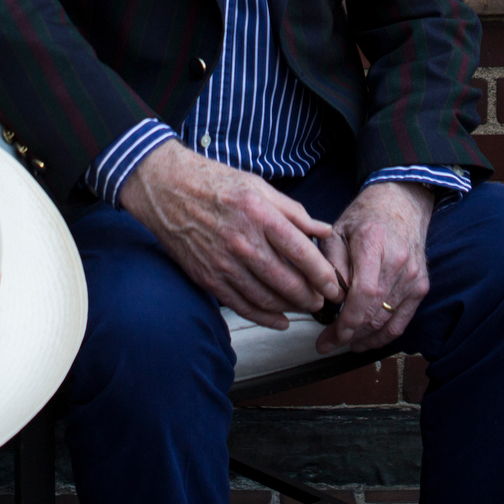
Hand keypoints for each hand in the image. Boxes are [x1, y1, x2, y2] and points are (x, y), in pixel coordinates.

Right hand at [118, 141, 342, 328]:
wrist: (167, 190)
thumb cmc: (216, 183)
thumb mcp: (259, 187)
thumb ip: (294, 212)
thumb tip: (324, 231)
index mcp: (259, 215)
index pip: (301, 253)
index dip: (323, 275)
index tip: (335, 285)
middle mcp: (242, 242)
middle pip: (287, 281)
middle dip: (312, 297)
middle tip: (324, 301)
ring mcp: (223, 263)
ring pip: (266, 298)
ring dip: (291, 308)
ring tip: (306, 307)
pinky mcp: (208, 278)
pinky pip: (241, 305)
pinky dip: (264, 317)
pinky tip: (280, 320)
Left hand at [315, 181, 433, 353]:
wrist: (402, 203)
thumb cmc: (365, 217)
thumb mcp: (336, 231)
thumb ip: (331, 264)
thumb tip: (332, 300)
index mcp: (373, 243)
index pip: (363, 293)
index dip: (347, 321)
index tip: (329, 336)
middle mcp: (398, 261)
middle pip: (374, 311)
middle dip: (348, 334)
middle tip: (327, 343)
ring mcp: (413, 275)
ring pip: (386, 321)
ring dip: (363, 338)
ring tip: (342, 342)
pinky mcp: (421, 286)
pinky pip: (402, 321)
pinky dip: (383, 336)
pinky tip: (365, 342)